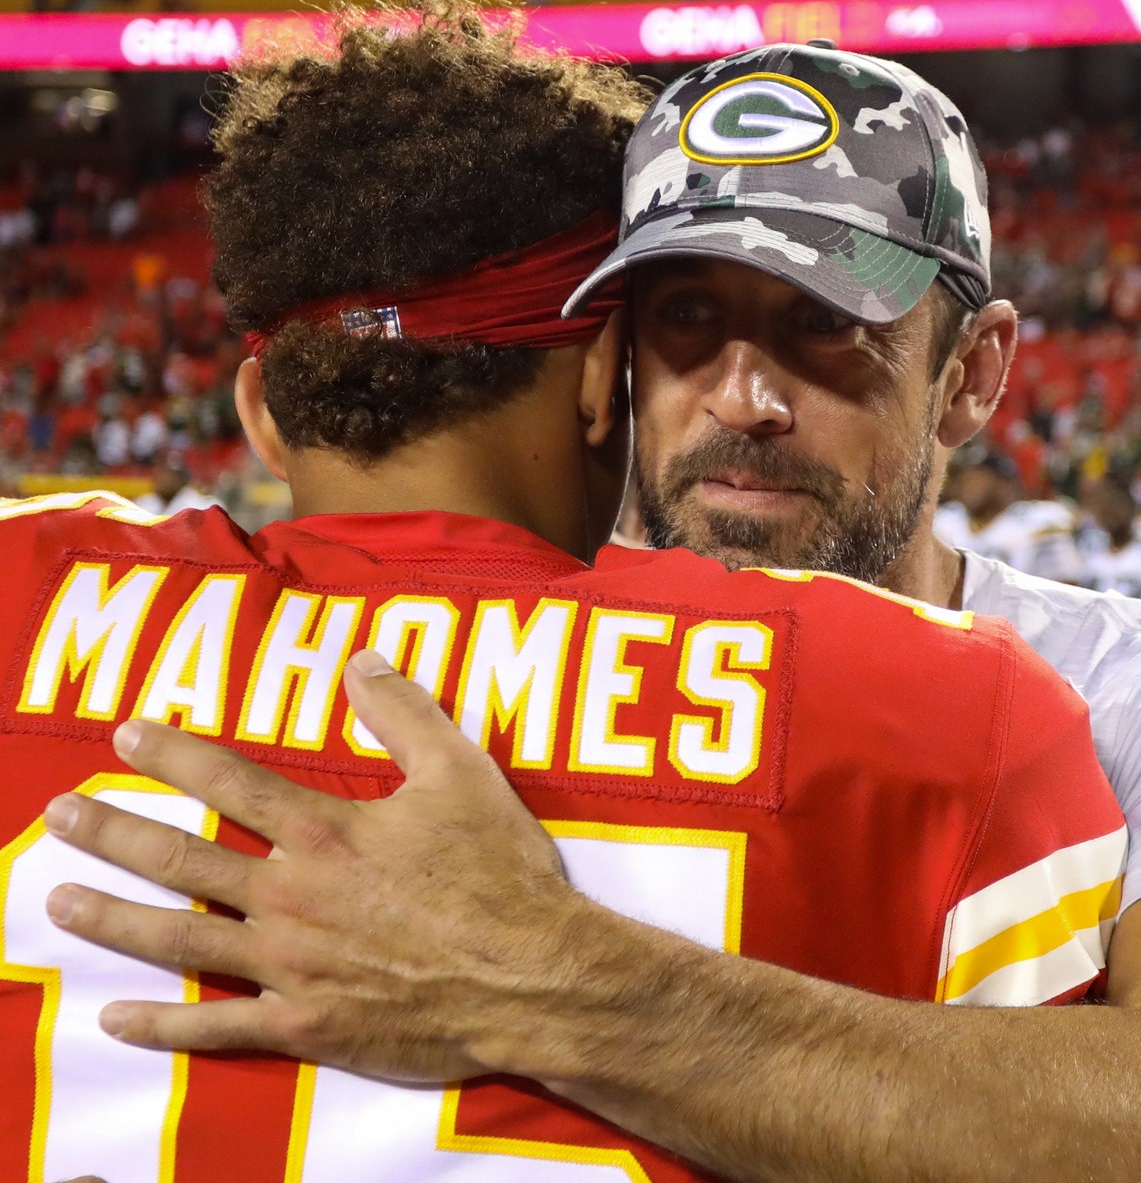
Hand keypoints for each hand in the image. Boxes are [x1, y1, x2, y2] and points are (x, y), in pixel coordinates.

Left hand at [43, 650, 583, 1080]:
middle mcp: (292, 897)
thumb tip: (360, 659)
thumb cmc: (500, 872)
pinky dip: (162, 1028)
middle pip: (183, 859)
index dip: (175, 755)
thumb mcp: (463, 772)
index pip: (233, 783)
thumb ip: (406, 713)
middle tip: (60, 815)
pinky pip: (217, 1030)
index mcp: (327, 834)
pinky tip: (114, 1020)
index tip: (128, 735)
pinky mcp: (306, 1024)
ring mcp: (291, 965)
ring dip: (113, 920)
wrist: (531, 975)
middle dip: (114, 833)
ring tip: (59, 904)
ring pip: (181, 940)